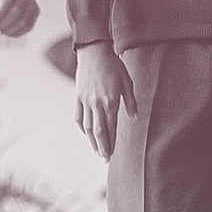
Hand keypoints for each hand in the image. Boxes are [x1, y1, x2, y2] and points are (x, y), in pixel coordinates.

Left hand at [0, 0, 38, 37]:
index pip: (7, 0)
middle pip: (16, 11)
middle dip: (4, 23)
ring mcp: (32, 0)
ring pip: (24, 21)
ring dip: (10, 29)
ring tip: (0, 30)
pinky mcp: (36, 12)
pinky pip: (28, 27)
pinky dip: (17, 33)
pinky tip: (8, 32)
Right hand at [74, 42, 134, 159]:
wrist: (94, 51)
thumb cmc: (114, 65)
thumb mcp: (127, 82)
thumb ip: (131, 102)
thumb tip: (134, 118)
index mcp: (110, 102)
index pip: (111, 129)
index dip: (111, 143)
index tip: (112, 155)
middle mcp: (96, 104)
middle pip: (98, 132)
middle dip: (102, 148)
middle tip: (104, 160)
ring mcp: (85, 101)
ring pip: (87, 128)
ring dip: (92, 142)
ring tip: (96, 151)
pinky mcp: (78, 97)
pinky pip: (79, 117)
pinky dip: (83, 128)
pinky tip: (87, 134)